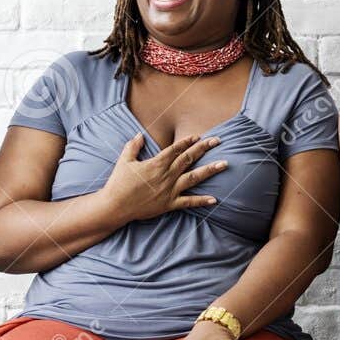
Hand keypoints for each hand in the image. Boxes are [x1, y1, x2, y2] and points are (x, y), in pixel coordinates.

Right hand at [100, 133, 226, 223]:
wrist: (116, 206)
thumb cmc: (118, 183)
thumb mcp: (124, 161)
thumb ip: (133, 146)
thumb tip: (139, 134)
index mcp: (156, 163)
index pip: (176, 149)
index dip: (188, 141)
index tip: (198, 136)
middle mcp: (166, 175)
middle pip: (189, 158)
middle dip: (204, 148)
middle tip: (217, 140)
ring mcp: (170, 190)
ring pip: (194, 177)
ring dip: (210, 170)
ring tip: (224, 164)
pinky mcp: (169, 204)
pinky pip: (189, 202)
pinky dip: (202, 201)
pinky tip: (214, 199)